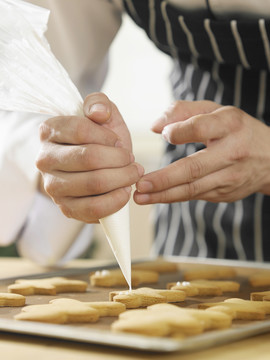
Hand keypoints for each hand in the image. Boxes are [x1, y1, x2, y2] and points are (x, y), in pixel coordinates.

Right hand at [36, 92, 143, 222]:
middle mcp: (45, 159)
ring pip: (94, 183)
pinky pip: (94, 208)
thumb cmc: (101, 141)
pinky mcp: (66, 208)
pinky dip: (116, 200)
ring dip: (123, 178)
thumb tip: (98, 113)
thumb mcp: (103, 115)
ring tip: (132, 174)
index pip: (80, 130)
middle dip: (120, 159)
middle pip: (90, 158)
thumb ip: (99, 103)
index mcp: (49, 131)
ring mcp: (53, 187)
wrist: (100, 169)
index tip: (117, 142)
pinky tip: (124, 191)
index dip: (107, 137)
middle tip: (132, 160)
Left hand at [134, 100, 269, 204]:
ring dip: (163, 195)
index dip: (179, 132)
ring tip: (139, 197)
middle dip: (164, 179)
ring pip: (193, 188)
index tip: (164, 135)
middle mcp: (232, 152)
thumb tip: (155, 127)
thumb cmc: (236, 130)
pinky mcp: (225, 193)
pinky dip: (173, 197)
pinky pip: (195, 195)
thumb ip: (184, 111)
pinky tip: (155, 197)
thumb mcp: (217, 111)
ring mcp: (230, 177)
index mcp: (230, 125)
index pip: (200, 128)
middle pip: (194, 168)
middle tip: (139, 184)